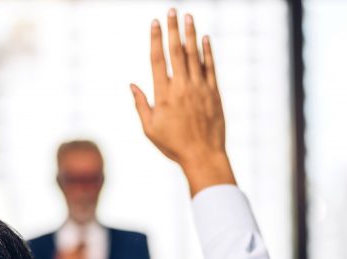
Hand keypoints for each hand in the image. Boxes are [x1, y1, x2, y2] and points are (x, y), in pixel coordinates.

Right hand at [130, 9, 235, 195]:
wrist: (203, 156)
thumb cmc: (174, 145)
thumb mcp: (150, 129)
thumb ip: (141, 105)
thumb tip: (132, 85)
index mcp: (163, 95)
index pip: (157, 60)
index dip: (156, 39)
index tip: (154, 23)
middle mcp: (181, 88)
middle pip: (176, 52)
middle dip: (173, 29)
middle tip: (171, 10)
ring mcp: (199, 89)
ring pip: (194, 56)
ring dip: (190, 34)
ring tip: (188, 17)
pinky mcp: (213, 93)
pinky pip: (210, 68)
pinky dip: (207, 52)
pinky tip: (205, 38)